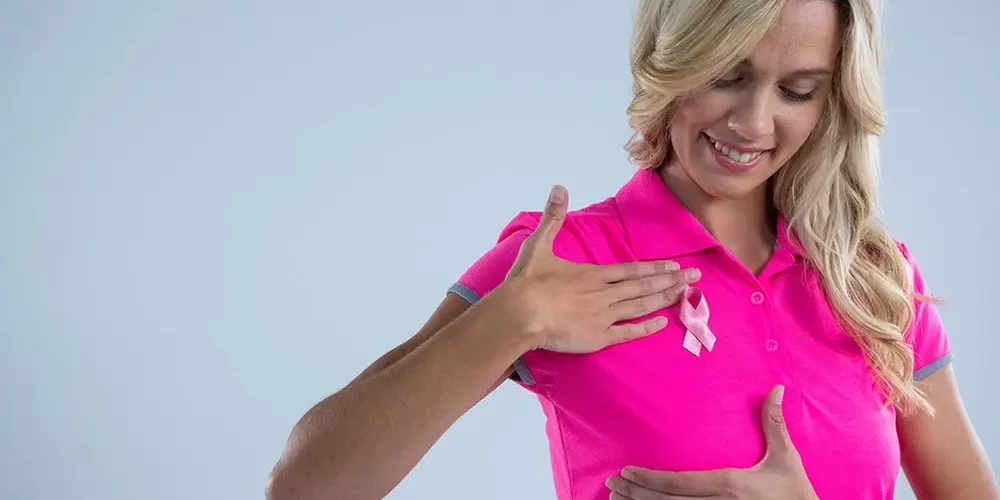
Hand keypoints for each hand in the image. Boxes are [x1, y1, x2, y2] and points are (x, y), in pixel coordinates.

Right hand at [502, 185, 700, 353]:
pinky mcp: (597, 337)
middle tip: (696, 278)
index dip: (654, 269)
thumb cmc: (527, 282)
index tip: (675, 266)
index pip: (631, 270)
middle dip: (671, 281)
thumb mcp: (538, 244)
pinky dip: (645, 328)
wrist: (520, 314)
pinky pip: (627, 333)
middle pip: (643, 286)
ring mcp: (603, 316)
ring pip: (640, 306)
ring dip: (664, 300)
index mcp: (593, 274)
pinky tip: (662, 324)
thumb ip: (552, 217)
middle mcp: (604, 294)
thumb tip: (559, 188)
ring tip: (686, 295)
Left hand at [606, 385, 818, 499]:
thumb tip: (775, 389)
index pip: (679, 483)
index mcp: (729, 485)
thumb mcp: (786, 459)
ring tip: (617, 499)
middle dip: (635, 494)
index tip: (627, 472)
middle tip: (611, 484)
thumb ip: (775, 424)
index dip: (649, 479)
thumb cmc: (797, 494)